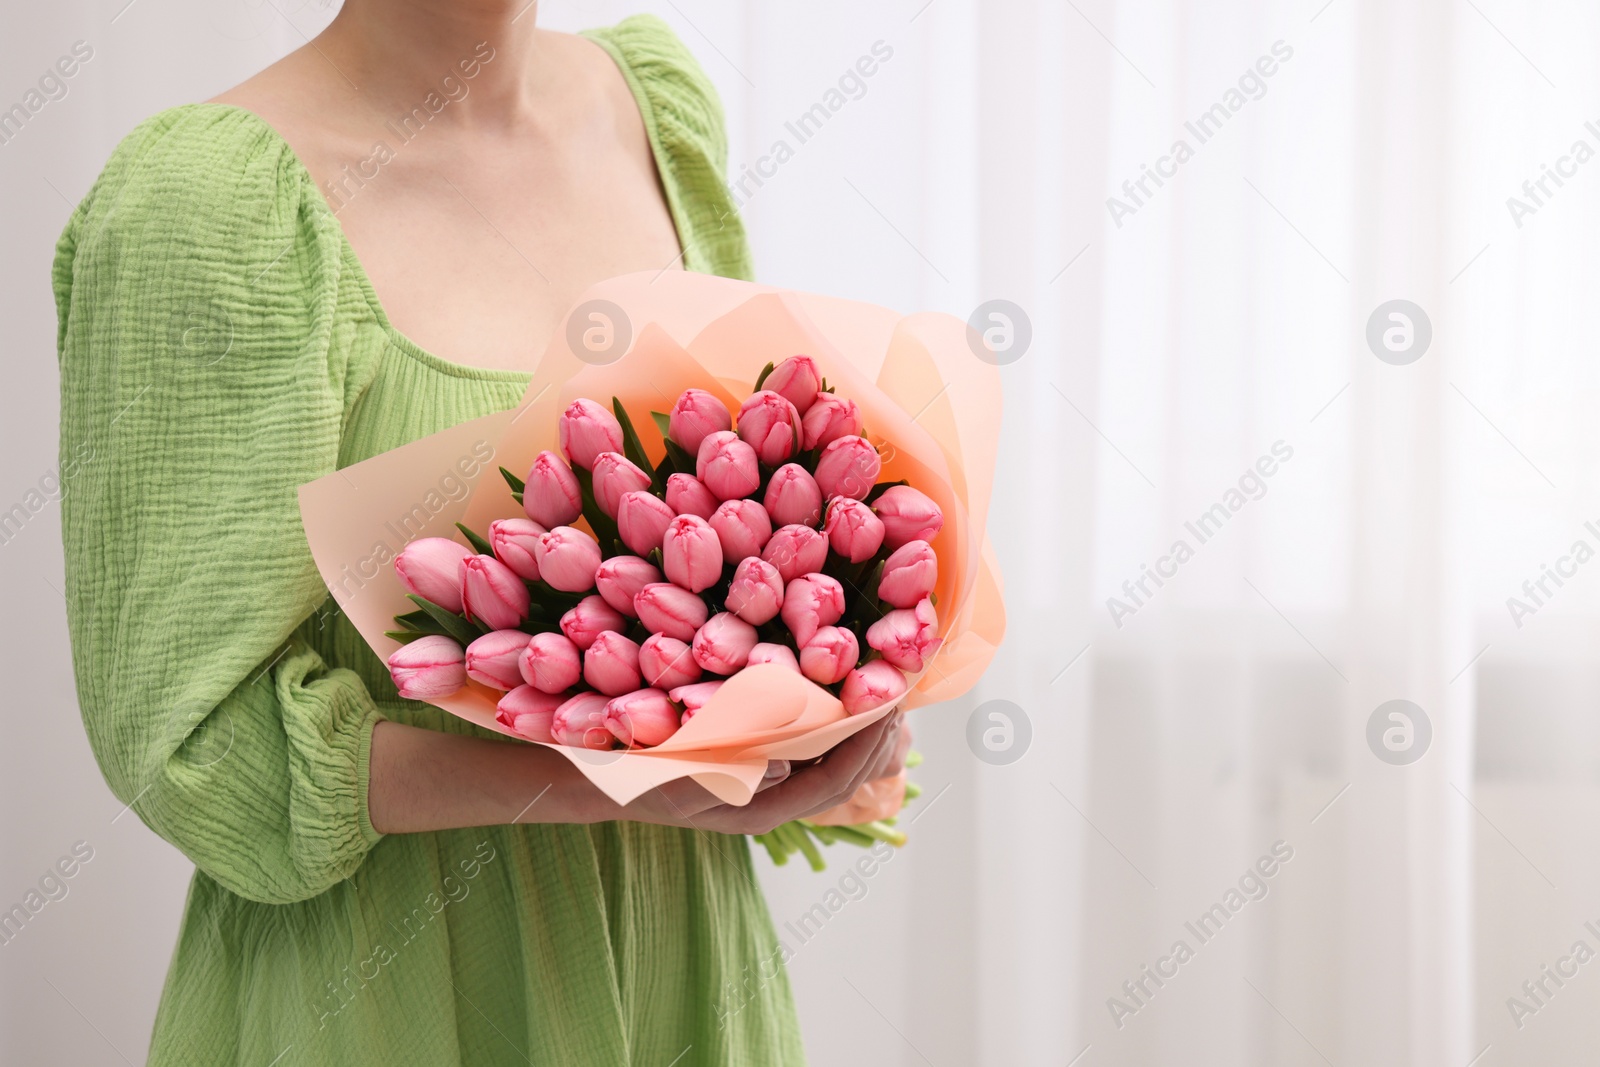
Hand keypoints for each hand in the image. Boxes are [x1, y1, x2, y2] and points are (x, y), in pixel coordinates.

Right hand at [615, 710, 905, 835]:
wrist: (600, 778)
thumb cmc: (636, 777)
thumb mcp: (678, 776)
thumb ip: (727, 775)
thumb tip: (784, 763)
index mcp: (761, 810)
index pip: (833, 780)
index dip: (866, 746)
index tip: (889, 708)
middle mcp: (770, 800)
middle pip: (841, 773)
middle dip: (872, 736)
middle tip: (899, 693)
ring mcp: (762, 784)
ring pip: (827, 759)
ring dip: (854, 727)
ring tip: (878, 688)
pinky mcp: (751, 763)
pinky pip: (804, 744)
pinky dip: (826, 719)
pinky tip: (833, 689)